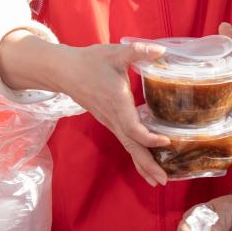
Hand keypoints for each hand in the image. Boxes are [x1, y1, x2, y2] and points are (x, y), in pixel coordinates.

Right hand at [0, 35, 171, 184]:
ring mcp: (110, 122)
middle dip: (147, 165)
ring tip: (158, 181)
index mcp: (116, 103)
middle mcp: (113, 118)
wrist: (65, 71)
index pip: (133, 128)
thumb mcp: (116, 53)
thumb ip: (138, 51)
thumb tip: (162, 50)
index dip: (149, 137)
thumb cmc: (91, 61)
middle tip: (164, 181)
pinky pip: (125, 142)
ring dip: (142, 165)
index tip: (166, 141)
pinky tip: (146, 163)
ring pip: (128, 147)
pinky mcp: (110, 122)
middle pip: (131, 147)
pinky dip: (136, 155)